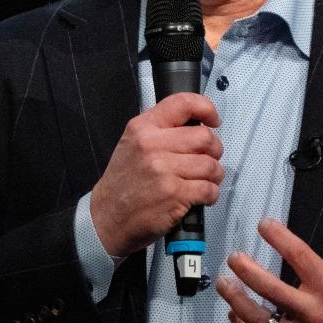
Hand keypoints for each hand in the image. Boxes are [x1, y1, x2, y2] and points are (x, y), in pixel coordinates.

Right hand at [90, 93, 222, 257]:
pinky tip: (201, 196)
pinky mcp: (174, 194)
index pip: (183, 104)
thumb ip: (160, 130)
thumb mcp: (132, 144)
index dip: (206, 109)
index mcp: (143, 128)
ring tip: (205, 180)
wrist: (107, 218)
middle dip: (214, 150)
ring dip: (214, 175)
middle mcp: (152, 146)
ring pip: (210, 165)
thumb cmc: (122, 184)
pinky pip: (209, 189)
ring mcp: (164, 171)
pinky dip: (211, 194)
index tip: (213, 120)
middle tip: (209, 158)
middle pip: (205, 137)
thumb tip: (195, 125)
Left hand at [216, 208, 322, 322]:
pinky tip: (234, 315)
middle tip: (233, 256)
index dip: (279, 237)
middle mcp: (312, 313)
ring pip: (258, 317)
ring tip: (223, 282)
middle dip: (247, 270)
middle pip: (270, 288)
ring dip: (237, 299)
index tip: (264, 225)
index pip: (300, 256)